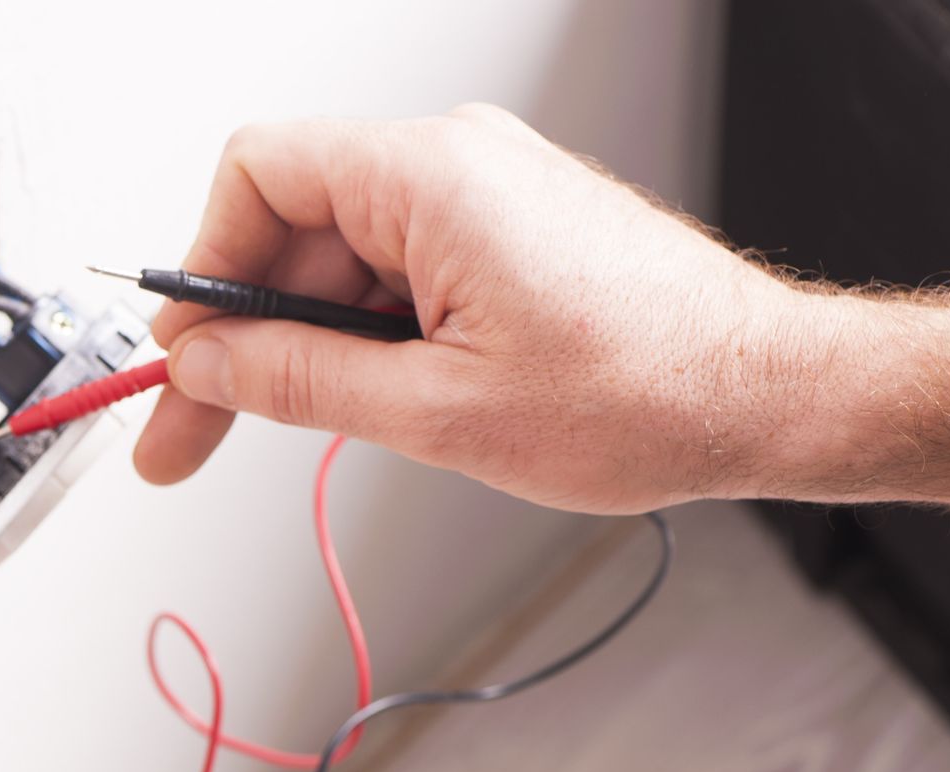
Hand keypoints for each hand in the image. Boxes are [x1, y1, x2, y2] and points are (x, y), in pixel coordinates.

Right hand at [136, 107, 868, 513]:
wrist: (765, 398)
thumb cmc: (646, 392)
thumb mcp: (436, 412)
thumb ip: (298, 382)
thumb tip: (206, 366)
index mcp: (432, 177)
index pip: (258, 176)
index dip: (202, 269)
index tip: (183, 356)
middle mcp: (456, 162)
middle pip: (291, 226)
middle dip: (238, 333)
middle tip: (192, 430)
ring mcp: (485, 193)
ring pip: (341, 258)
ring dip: (308, 346)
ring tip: (315, 431)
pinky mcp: (505, 230)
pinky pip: (396, 270)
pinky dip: (366, 337)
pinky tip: (377, 402)